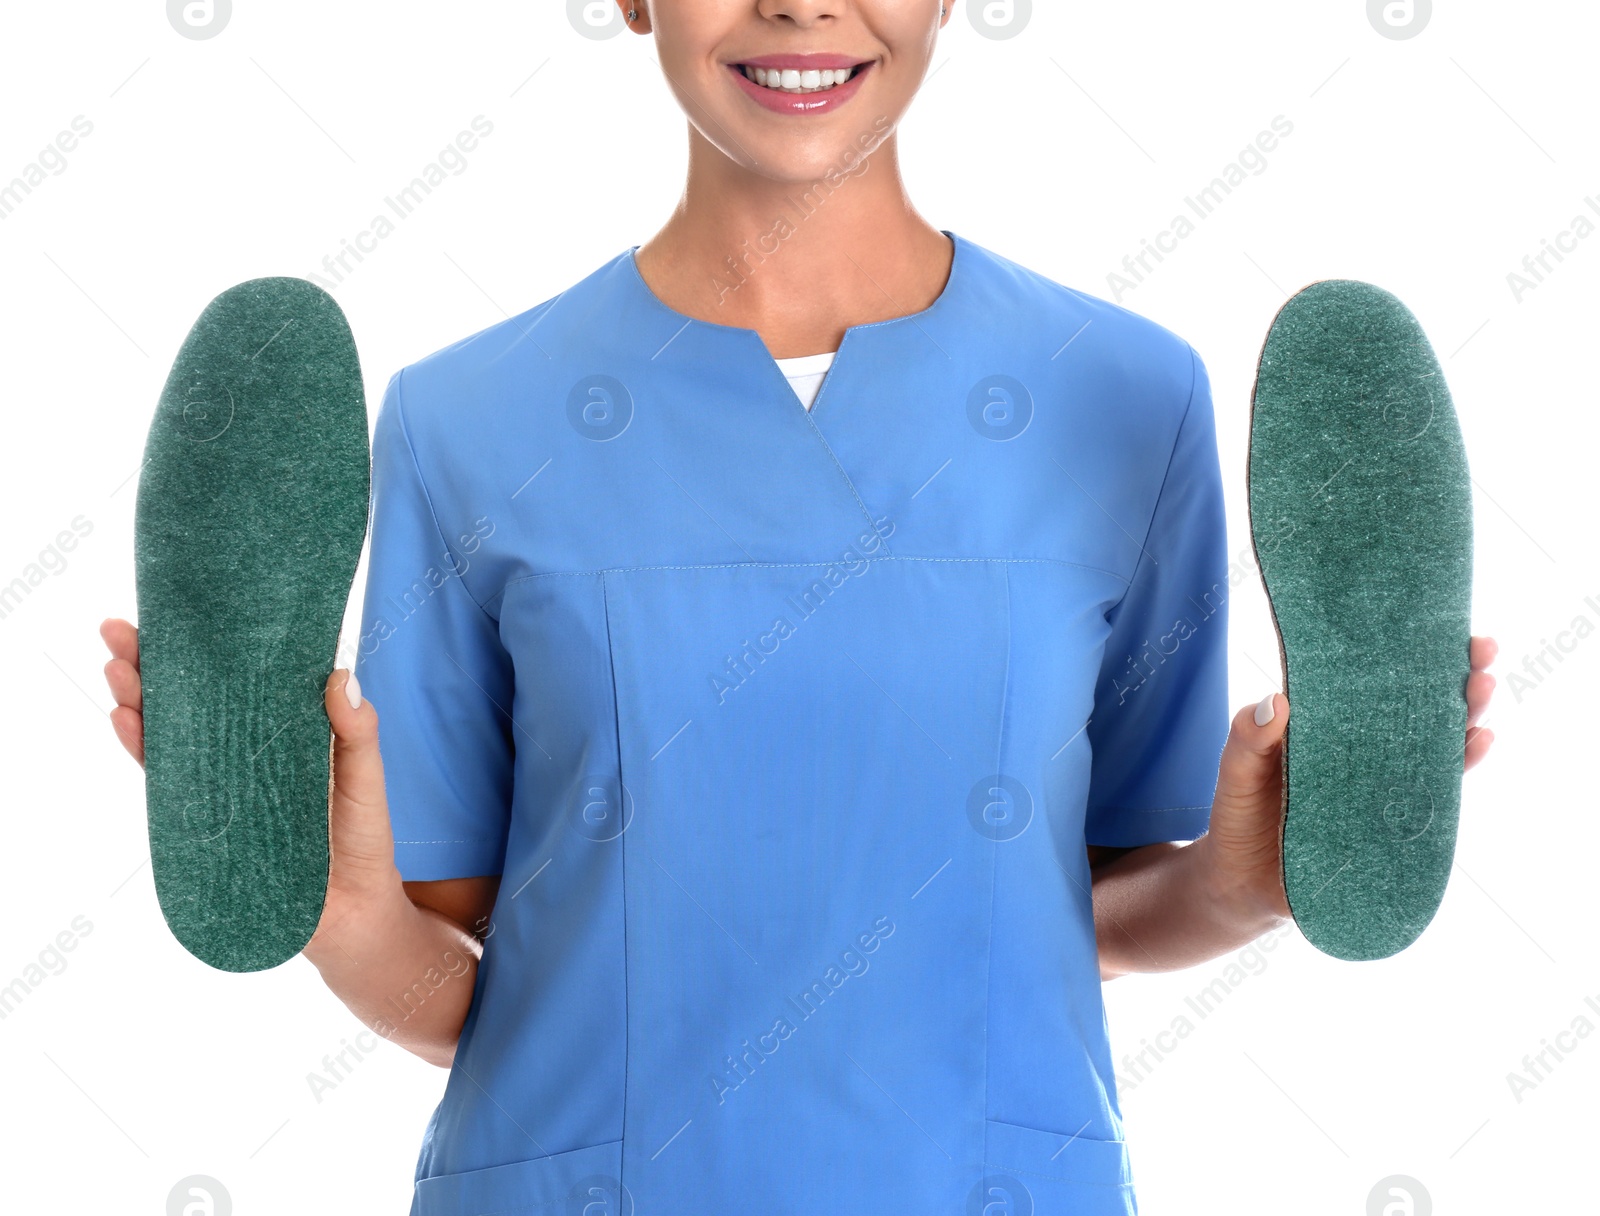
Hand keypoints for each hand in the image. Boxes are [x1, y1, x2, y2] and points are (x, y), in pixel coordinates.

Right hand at [98, 617, 400, 921]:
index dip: (202, 652)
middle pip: (188, 705)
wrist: (353, 914)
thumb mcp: (366, 777)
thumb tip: (340, 676)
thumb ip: (357, 732)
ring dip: (140, 703)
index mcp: (276, 736)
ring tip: (119, 670)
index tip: (176, 615)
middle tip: (119, 632)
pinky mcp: (208, 828)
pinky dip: (148, 755)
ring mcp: (220, 791)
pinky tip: (131, 723)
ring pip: (170, 739)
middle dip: (151, 668)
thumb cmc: (362, 840)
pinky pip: (169, 788)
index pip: (232, 686)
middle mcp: (240, 759)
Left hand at [1199, 634, 1499, 924]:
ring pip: (1430, 745)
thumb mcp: (1234, 773)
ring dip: (1463, 717)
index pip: (1368, 681)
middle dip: (1452, 678)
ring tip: (1484, 693)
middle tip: (1483, 653)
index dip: (1402, 655)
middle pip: (1412, 707)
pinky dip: (1456, 769)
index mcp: (1323, 726)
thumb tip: (1276, 701)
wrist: (1242, 886)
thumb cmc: (1237, 817)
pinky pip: (1430, 792)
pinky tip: (1477, 744)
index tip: (1436, 628)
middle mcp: (1358, 750)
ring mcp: (1377, 785)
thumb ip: (1248, 740)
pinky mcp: (1389, 823)